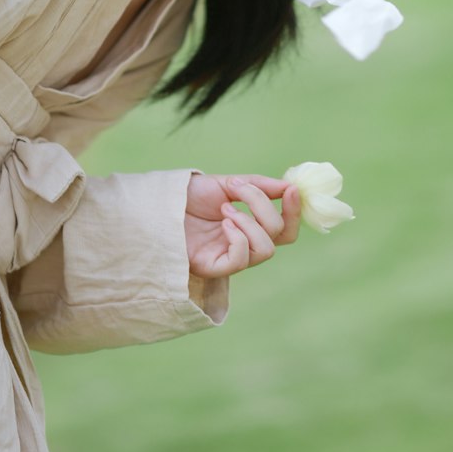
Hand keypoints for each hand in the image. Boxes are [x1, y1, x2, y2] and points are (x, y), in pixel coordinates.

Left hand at [185, 174, 301, 278]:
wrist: (158, 202)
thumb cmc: (189, 196)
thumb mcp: (227, 183)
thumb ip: (258, 186)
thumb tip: (289, 186)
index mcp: (250, 226)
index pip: (284, 228)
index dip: (294, 211)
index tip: (291, 189)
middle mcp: (244, 244)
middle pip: (280, 237)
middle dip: (265, 209)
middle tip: (240, 190)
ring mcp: (230, 257)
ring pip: (265, 250)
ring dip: (249, 222)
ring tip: (225, 208)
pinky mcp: (214, 268)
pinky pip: (240, 261)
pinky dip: (238, 238)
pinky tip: (223, 223)